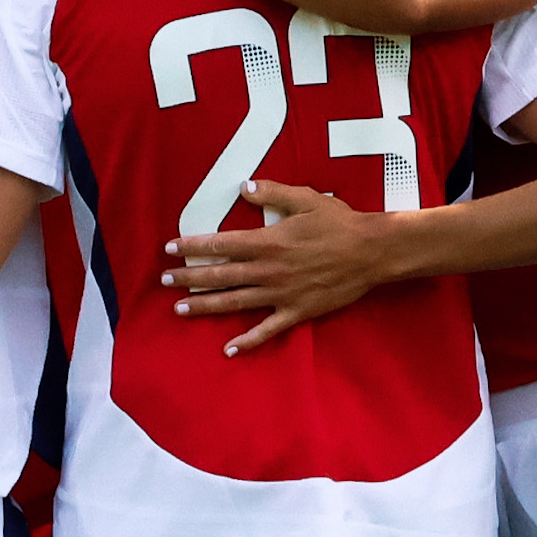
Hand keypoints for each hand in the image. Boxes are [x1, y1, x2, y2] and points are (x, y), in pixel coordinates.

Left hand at [160, 176, 383, 354]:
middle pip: (219, 275)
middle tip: (164, 280)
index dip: (192, 246)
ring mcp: (281, 294)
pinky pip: (267, 330)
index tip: (171, 249)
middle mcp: (268, 270)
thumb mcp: (306, 199)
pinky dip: (247, 341)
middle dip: (188, 277)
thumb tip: (243, 186)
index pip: (220, 245)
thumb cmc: (340, 222)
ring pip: (234, 302)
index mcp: (268, 241)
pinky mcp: (296, 312)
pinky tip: (228, 349)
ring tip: (179, 309)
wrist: (372, 252)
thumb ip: (272, 193)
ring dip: (204, 306)